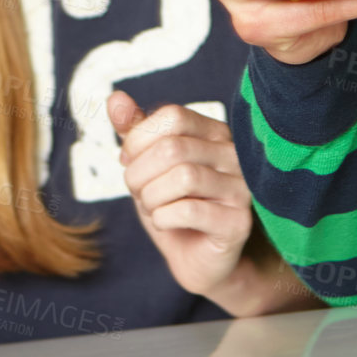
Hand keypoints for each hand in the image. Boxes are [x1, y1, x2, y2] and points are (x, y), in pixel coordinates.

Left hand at [110, 93, 253, 299]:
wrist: (199, 258)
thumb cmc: (174, 205)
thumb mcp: (150, 167)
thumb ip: (136, 132)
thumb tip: (115, 98)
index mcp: (214, 132)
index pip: (171, 116)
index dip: (138, 139)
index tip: (130, 160)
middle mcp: (233, 154)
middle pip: (172, 148)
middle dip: (139, 173)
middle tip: (138, 191)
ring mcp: (240, 187)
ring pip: (182, 177)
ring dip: (151, 198)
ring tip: (152, 207)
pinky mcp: (237, 222)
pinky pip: (189, 211)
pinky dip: (163, 218)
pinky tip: (166, 223)